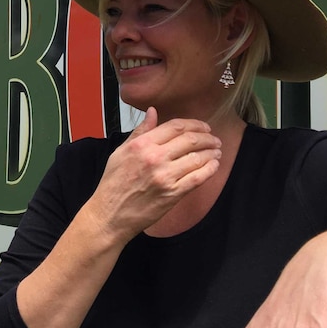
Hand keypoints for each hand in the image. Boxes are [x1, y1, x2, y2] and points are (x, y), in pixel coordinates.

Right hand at [85, 106, 222, 243]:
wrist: (109, 215)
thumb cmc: (113, 185)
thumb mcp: (120, 152)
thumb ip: (140, 131)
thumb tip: (152, 112)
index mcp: (141, 145)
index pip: (175, 127)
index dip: (194, 124)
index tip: (203, 127)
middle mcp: (154, 158)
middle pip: (190, 140)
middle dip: (207, 137)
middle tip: (214, 139)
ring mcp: (165, 176)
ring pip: (197, 158)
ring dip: (211, 153)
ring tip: (216, 151)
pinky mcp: (172, 194)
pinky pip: (198, 178)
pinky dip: (210, 169)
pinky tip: (214, 165)